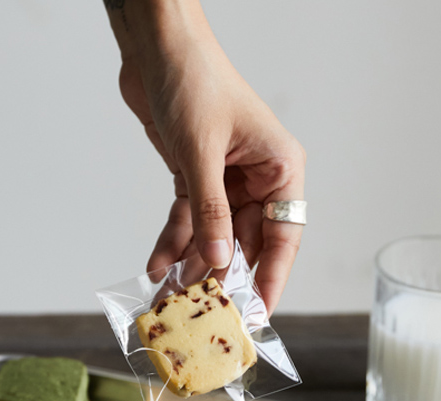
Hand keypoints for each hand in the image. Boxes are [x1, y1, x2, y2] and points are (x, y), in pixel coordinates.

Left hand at [107, 1, 305, 315]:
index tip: (257, 313)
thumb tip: (216, 261)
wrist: (156, 46)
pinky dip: (172, 241)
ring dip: (190, 266)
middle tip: (202, 312)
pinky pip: (188, 221)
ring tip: (170, 297)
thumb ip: (210, 211)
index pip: (284, 237)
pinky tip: (157, 265)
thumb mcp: (202, 152)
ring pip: (212, 237)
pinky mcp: (196, 178)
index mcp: (280, 168)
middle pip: (245, 243)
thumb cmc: (193, 80)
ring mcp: (226, 181)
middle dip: (219, 277)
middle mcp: (258, 179)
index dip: (271, 278)